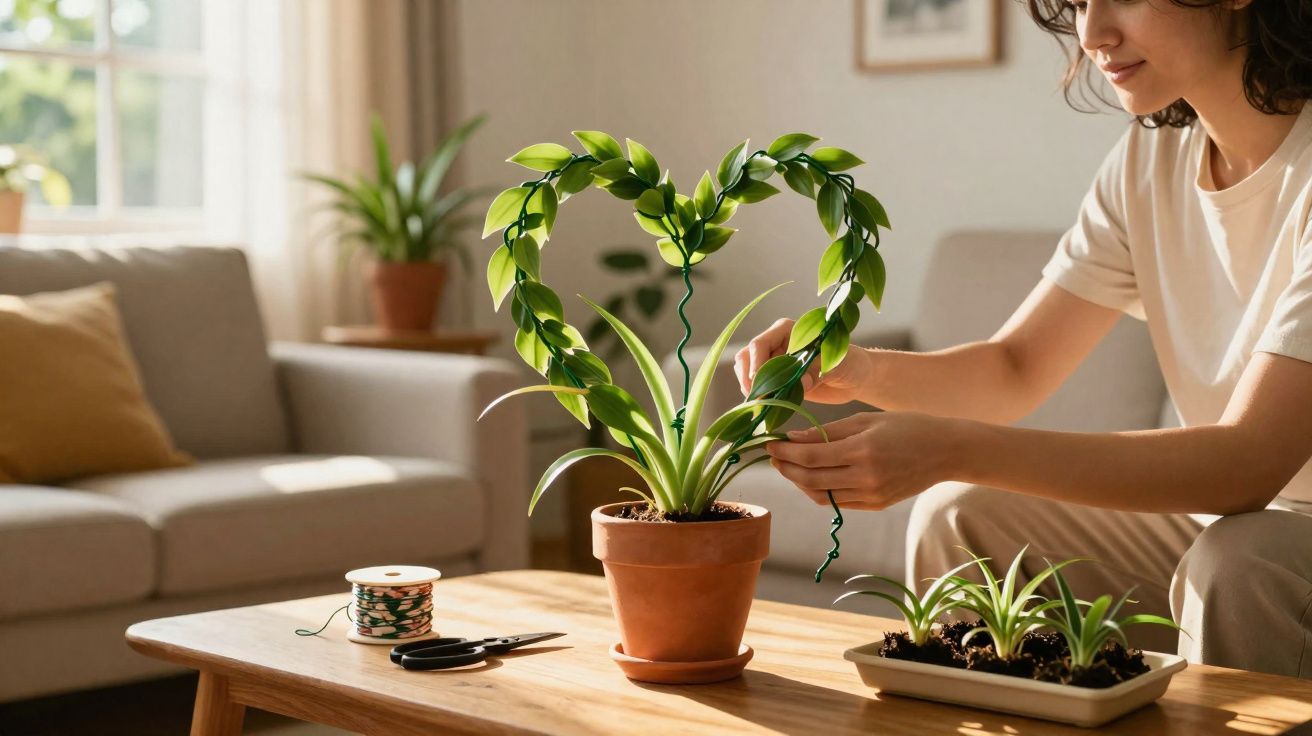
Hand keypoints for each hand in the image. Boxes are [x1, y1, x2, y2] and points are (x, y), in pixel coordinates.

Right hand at [734, 318, 871, 403]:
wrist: (856, 378)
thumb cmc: (850, 362)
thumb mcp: (836, 362)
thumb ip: (816, 368)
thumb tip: (799, 381)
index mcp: (787, 331)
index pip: (760, 344)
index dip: (755, 364)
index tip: (758, 384)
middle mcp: (776, 344)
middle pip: (746, 358)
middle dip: (748, 379)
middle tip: (758, 399)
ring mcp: (775, 363)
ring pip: (747, 373)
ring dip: (751, 389)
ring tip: (763, 404)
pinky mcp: (777, 381)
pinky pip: (758, 388)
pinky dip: (759, 399)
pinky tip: (768, 408)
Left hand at [764, 411, 958, 509]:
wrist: (946, 451)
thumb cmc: (906, 427)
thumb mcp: (866, 420)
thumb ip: (828, 431)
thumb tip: (792, 438)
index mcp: (862, 450)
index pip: (811, 456)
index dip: (785, 452)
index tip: (770, 444)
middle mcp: (866, 477)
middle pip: (811, 479)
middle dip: (786, 468)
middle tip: (773, 457)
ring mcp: (871, 494)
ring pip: (821, 495)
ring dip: (799, 482)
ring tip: (789, 466)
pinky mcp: (876, 504)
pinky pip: (838, 502)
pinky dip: (819, 491)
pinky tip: (811, 476)